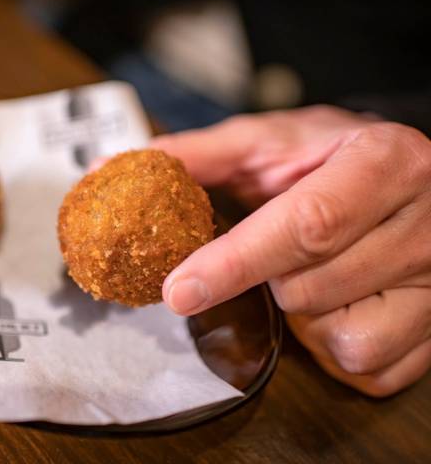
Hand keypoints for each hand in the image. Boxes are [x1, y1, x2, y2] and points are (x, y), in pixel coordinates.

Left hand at [155, 105, 430, 396]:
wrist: (409, 176)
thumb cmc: (332, 158)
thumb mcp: (271, 141)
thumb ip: (197, 156)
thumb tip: (111, 171)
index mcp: (385, 163)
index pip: (308, 223)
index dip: (235, 262)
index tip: (178, 290)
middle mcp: (426, 225)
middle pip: (310, 288)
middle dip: (268, 280)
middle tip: (277, 249)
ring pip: (341, 338)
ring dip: (303, 315)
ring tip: (315, 271)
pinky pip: (368, 369)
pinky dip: (334, 346)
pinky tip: (338, 304)